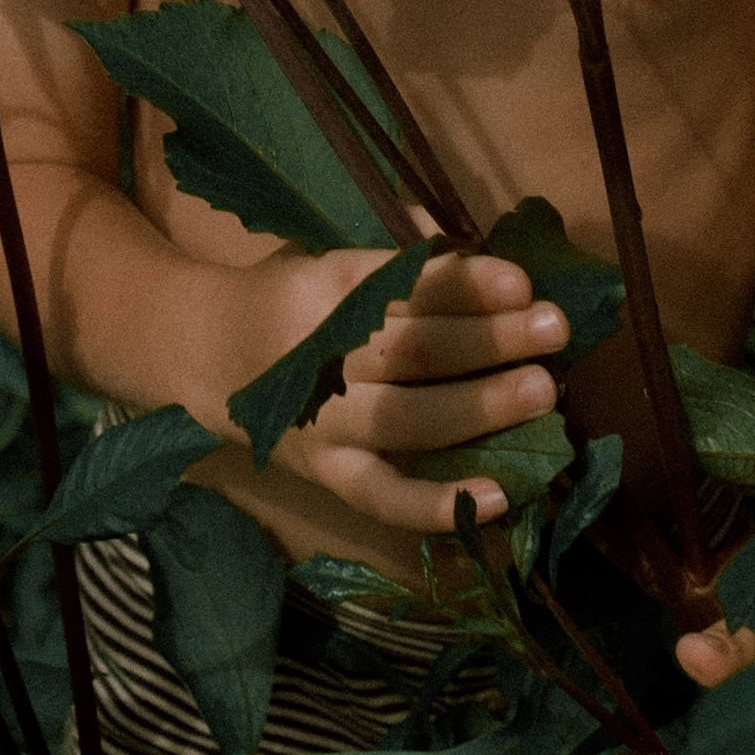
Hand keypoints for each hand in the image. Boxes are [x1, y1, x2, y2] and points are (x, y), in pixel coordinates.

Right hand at [241, 248, 568, 534]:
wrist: (200, 353)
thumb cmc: (289, 296)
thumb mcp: (327, 254)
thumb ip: (398, 257)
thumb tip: (474, 251)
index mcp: (324, 286)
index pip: (403, 286)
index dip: (465, 285)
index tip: (523, 282)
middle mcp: (321, 355)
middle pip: (413, 351)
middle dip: (490, 340)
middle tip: (554, 330)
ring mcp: (322, 423)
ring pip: (407, 420)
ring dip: (480, 406)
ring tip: (543, 390)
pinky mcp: (326, 475)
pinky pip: (384, 497)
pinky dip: (440, 503)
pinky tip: (501, 496)